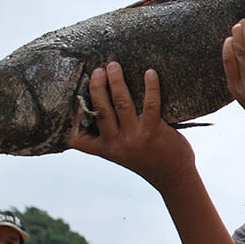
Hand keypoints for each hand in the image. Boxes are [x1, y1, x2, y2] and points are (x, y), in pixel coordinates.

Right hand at [69, 62, 195, 192]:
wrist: (173, 177)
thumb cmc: (147, 159)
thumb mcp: (122, 152)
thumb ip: (111, 134)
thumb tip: (104, 101)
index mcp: (105, 149)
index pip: (78, 137)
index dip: (72, 118)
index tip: (71, 97)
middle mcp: (116, 144)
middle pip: (100, 110)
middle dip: (96, 87)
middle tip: (98, 69)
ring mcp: (134, 138)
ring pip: (121, 104)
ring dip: (116, 82)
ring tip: (113, 66)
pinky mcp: (153, 132)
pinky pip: (150, 105)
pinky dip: (150, 87)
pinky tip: (149, 73)